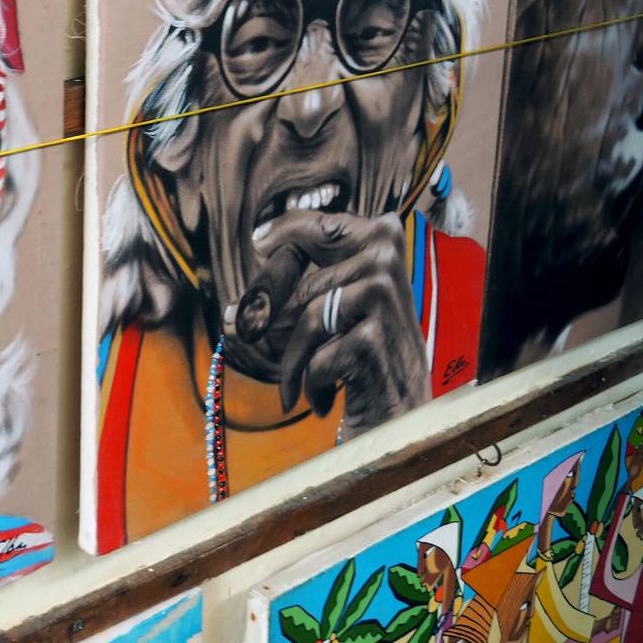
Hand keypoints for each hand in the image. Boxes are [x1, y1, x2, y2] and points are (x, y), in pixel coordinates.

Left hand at [250, 210, 428, 433]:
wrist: (406, 416)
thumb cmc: (369, 359)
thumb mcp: (345, 310)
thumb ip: (305, 287)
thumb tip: (235, 313)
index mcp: (384, 240)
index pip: (323, 226)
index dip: (285, 232)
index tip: (257, 241)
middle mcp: (387, 261)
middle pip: (303, 283)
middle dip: (267, 314)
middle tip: (239, 330)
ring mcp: (383, 299)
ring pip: (306, 318)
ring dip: (293, 360)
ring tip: (295, 383)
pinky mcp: (371, 339)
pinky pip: (314, 355)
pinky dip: (309, 385)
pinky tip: (323, 402)